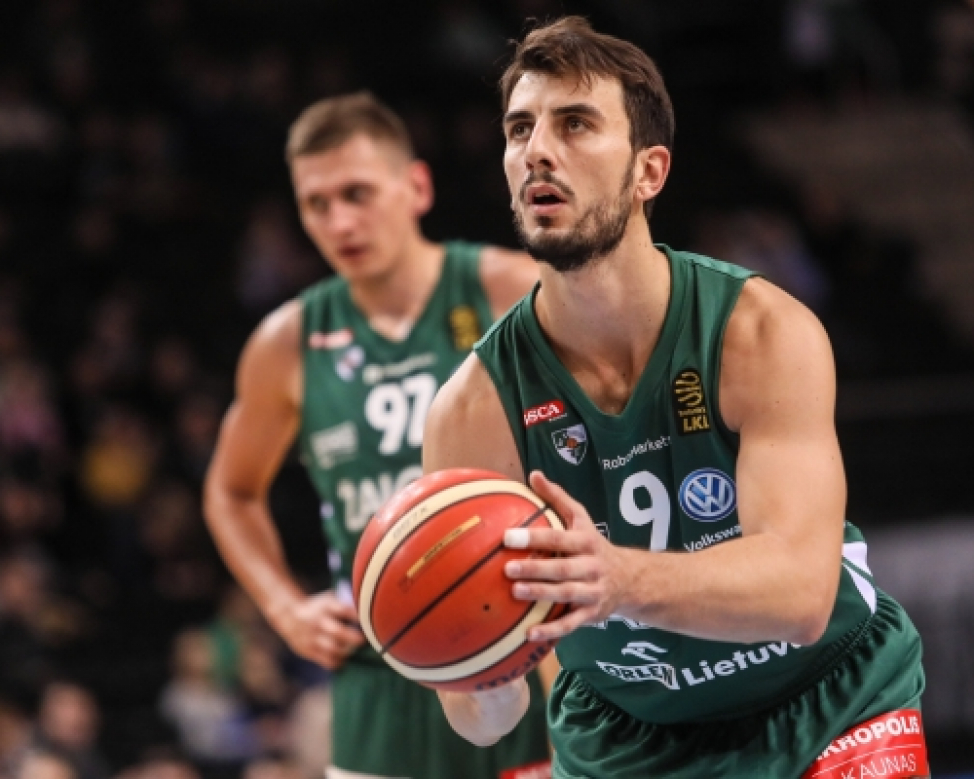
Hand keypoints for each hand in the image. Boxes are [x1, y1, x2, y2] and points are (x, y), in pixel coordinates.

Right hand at [270, 591, 364, 669]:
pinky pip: (326, 661)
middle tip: (363, 640)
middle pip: (338, 632)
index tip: (369, 622)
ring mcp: (312, 637)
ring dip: (347, 652)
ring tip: (354, 651)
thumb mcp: (328, 599)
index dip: (357, 617)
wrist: (289, 616)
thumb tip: (369, 612)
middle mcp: (318, 622)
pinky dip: (338, 663)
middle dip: (354, 638)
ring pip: (332, 649)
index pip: (343, 610)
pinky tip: (344, 659)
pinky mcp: (308, 651)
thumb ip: (345, 604)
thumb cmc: (319, 607)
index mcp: (326, 606)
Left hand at [503, 471, 631, 641]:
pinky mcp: (592, 614)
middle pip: (562, 568)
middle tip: (507, 568)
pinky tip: (529, 634)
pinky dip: (551, 631)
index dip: (534, 537)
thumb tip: (532, 474)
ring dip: (541, 594)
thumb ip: (556, 497)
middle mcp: (592, 567)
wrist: (631, 579)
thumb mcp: (581, 518)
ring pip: (566, 595)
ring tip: (515, 593)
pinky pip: (571, 624)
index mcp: (586, 541)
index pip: (558, 538)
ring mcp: (593, 592)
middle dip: (535, 569)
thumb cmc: (594, 544)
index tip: (507, 536)